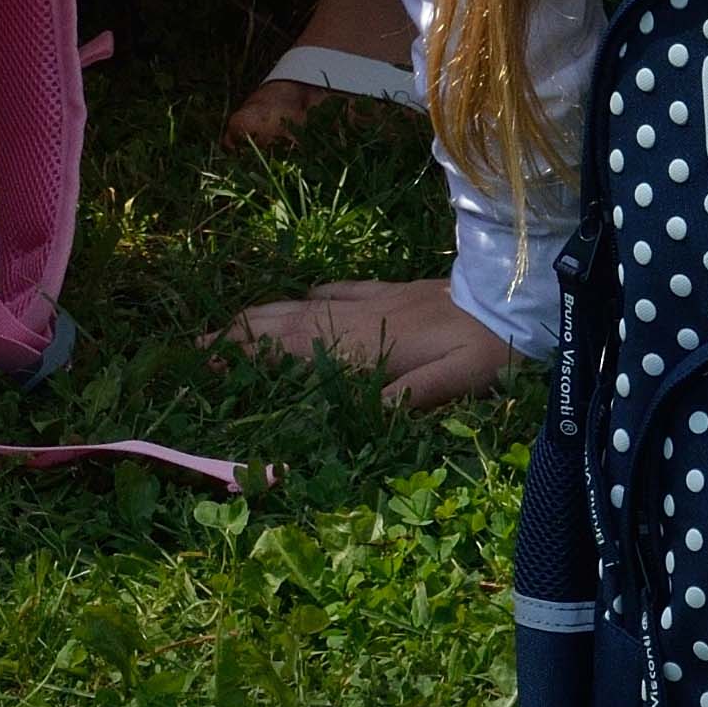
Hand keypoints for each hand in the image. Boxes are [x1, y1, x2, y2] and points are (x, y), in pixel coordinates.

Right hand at [225, 277, 524, 413]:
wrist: (512, 295)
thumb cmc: (487, 348)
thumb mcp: (458, 381)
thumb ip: (412, 398)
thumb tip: (367, 417)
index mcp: (364, 345)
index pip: (293, 352)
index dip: (250, 358)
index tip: (209, 364)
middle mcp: (355, 319)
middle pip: (283, 326)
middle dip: (237, 336)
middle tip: (195, 348)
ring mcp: (368, 300)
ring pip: (300, 306)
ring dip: (260, 316)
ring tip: (225, 326)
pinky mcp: (386, 290)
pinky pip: (333, 290)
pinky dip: (305, 296)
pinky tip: (298, 298)